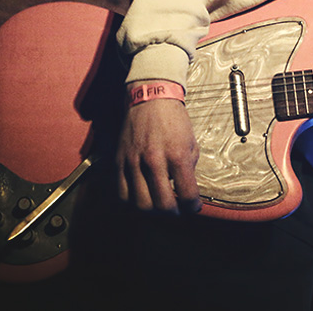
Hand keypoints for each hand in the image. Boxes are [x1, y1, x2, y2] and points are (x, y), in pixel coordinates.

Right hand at [116, 88, 201, 213]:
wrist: (150, 99)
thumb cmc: (174, 120)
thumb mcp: (191, 143)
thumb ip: (189, 169)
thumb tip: (186, 191)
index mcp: (177, 155)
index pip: (187, 195)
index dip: (192, 207)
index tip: (193, 207)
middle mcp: (154, 161)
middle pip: (162, 206)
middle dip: (172, 214)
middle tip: (176, 211)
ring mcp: (133, 163)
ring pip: (140, 204)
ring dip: (152, 212)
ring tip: (159, 206)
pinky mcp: (119, 163)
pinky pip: (121, 194)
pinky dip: (132, 203)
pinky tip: (141, 198)